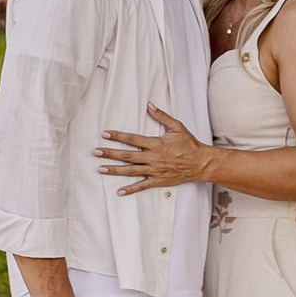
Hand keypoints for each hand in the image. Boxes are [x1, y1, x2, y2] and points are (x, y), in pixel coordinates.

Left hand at [98, 109, 213, 190]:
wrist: (199, 163)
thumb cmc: (188, 144)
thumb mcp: (176, 126)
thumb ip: (161, 116)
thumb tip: (149, 105)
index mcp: (155, 144)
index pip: (132, 139)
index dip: (118, 136)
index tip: (105, 134)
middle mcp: (152, 157)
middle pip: (127, 155)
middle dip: (110, 153)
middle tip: (95, 152)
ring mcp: (154, 170)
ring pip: (131, 170)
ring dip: (115, 170)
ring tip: (101, 169)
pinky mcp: (158, 181)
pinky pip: (142, 186)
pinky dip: (130, 189)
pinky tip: (119, 191)